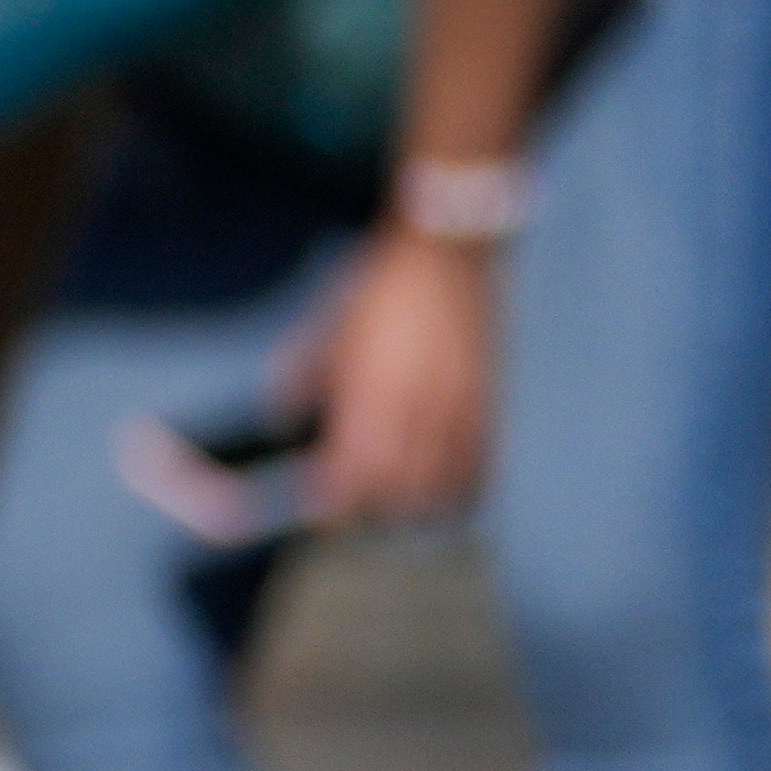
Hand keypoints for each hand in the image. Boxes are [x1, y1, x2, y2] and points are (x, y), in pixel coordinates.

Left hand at [299, 232, 500, 525]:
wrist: (443, 255)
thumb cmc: (379, 291)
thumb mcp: (324, 331)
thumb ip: (296, 378)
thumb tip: (283, 420)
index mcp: (370, 391)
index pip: (352, 474)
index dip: (336, 505)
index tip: (324, 513)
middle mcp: (415, 406)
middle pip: (396, 493)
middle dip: (373, 514)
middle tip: (357, 514)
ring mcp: (457, 407)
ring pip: (442, 488)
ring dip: (417, 509)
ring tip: (398, 510)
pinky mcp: (487, 402)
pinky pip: (482, 467)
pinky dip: (462, 491)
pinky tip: (445, 492)